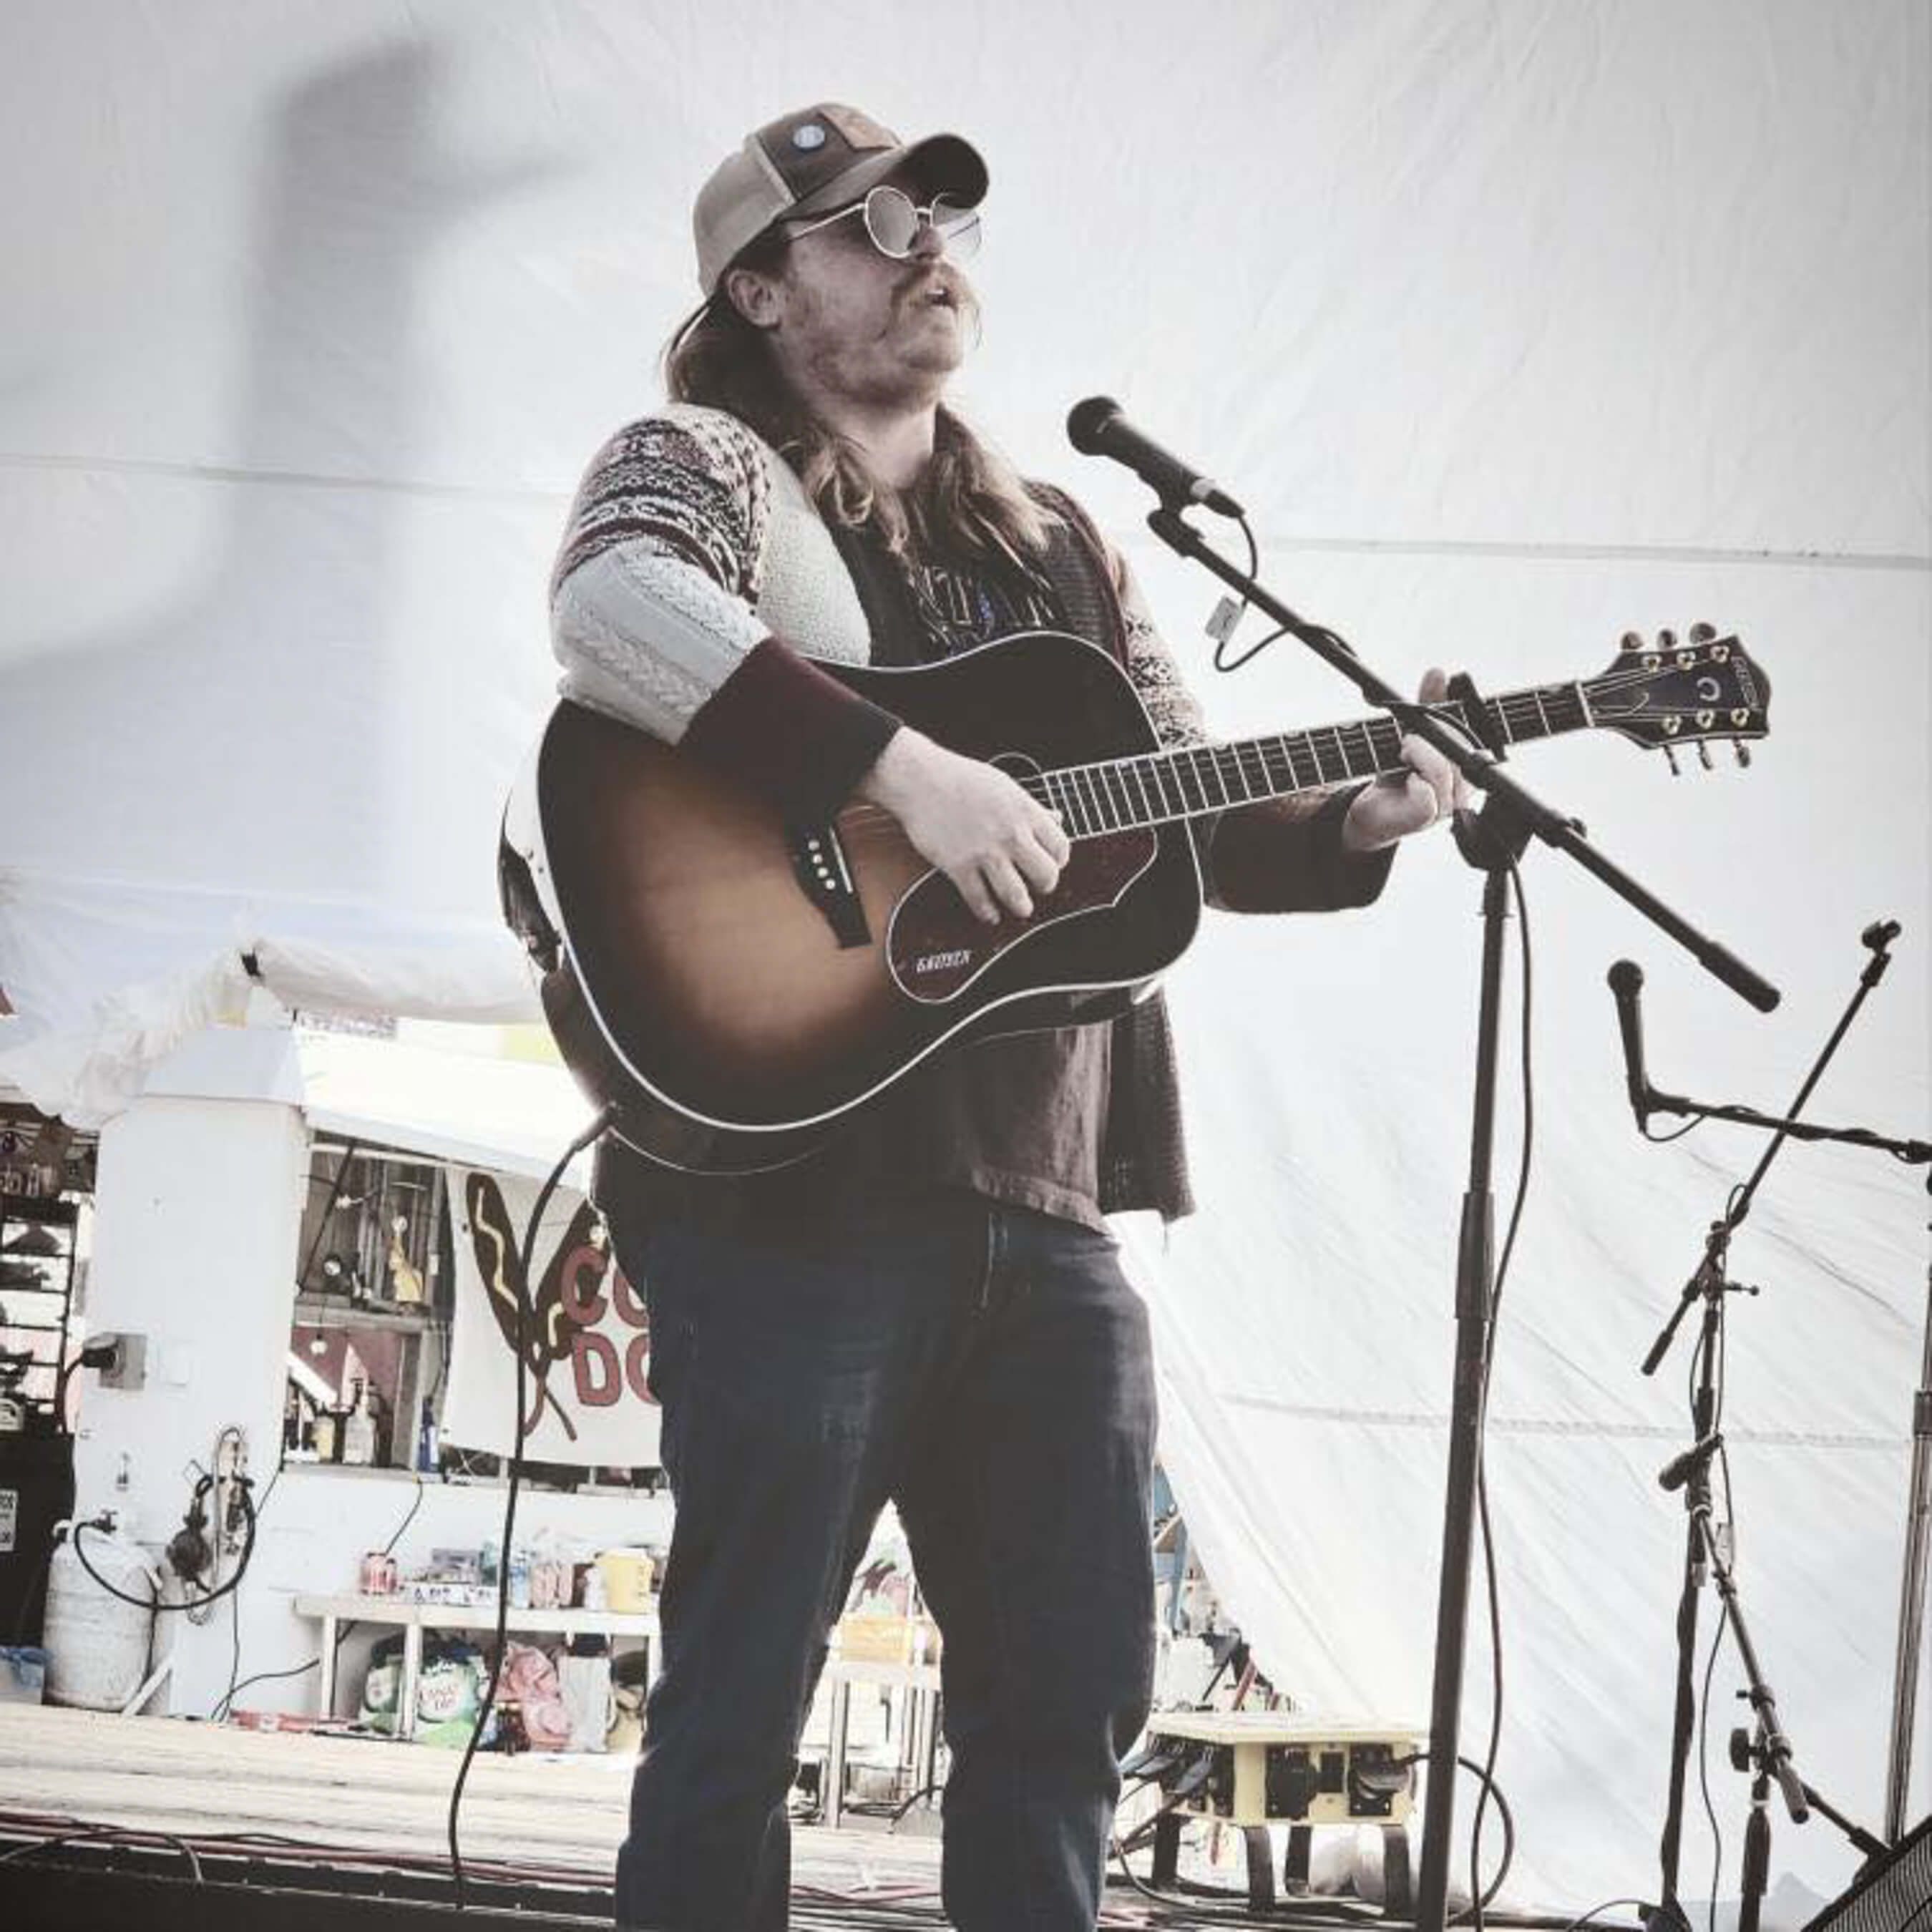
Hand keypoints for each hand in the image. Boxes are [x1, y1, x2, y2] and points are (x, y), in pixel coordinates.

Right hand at [858, 728, 1070, 924]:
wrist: (921, 779)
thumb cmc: (961, 778)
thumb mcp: (1006, 786)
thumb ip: (1032, 808)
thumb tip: (1056, 819)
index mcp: (1025, 812)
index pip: (1060, 847)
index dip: (1059, 861)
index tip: (1053, 865)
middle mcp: (1010, 834)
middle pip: (1046, 875)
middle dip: (1045, 886)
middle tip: (1038, 887)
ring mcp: (985, 852)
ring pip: (1016, 895)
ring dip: (1022, 907)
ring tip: (1021, 908)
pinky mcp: (958, 866)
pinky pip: (979, 900)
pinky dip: (987, 912)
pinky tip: (990, 913)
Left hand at [1340, 667, 1472, 852]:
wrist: (1372, 810)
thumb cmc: (1396, 771)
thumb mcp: (1412, 731)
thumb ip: (1429, 704)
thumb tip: (1438, 673)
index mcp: (1467, 766)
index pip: (1471, 736)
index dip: (1449, 721)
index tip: (1429, 718)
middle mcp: (1463, 789)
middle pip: (1458, 750)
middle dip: (1429, 739)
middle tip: (1406, 741)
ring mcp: (1447, 807)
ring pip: (1443, 771)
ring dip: (1418, 755)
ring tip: (1403, 755)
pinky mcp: (1426, 818)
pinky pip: (1427, 796)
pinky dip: (1413, 781)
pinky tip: (1405, 779)